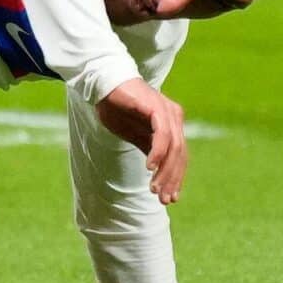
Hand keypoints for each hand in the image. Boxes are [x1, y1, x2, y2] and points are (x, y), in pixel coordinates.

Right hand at [94, 77, 187, 203]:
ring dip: (165, 171)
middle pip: (180, 155)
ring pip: (174, 148)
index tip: (170, 199)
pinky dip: (158, 153)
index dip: (175, 178)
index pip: (179, 157)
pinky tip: (149, 167)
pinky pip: (162, 135)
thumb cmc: (117, 107)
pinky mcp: (156, 107)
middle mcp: (174, 117)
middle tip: (163, 199)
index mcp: (172, 124)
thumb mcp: (134, 135)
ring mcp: (167, 112)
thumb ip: (149, 149)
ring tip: (154, 188)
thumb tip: (157, 172)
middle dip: (172, 180)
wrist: (103, 84)